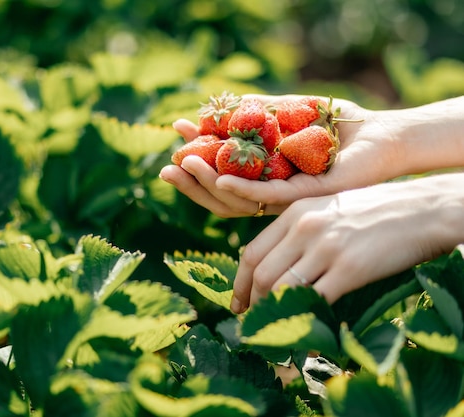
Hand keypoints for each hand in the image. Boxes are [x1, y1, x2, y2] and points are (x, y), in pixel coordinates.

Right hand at [159, 94, 403, 216]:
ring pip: (236, 202)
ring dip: (207, 185)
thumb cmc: (336, 123)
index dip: (195, 161)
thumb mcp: (288, 110)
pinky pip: (266, 198)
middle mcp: (269, 192)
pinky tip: (218, 179)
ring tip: (186, 164)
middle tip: (166, 166)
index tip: (175, 138)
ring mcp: (284, 199)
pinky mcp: (302, 198)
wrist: (380, 134)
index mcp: (262, 176)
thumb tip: (220, 106)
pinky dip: (240, 190)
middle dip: (190, 181)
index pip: (219, 176)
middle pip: (220, 196)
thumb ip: (256, 112)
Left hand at [229, 173, 463, 312]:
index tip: (239, 303)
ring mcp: (326, 247)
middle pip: (262, 275)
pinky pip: (316, 303)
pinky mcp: (350, 268)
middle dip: (253, 304)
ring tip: (278, 330)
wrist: (422, 209)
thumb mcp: (326, 208)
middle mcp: (304, 228)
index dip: (240, 283)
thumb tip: (275, 264)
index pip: (252, 253)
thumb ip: (298, 230)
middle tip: (254, 322)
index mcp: (295, 213)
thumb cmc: (374, 211)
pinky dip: (308, 325)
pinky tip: (311, 341)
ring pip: (282, 289)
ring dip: (275, 315)